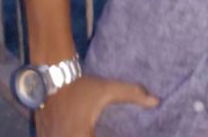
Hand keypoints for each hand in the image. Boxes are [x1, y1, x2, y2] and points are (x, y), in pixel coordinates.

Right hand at [34, 74, 159, 136]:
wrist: (51, 75)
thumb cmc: (80, 85)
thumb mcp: (107, 88)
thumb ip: (132, 94)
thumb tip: (156, 102)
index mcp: (79, 136)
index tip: (112, 133)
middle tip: (99, 130)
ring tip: (87, 130)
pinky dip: (67, 136)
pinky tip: (77, 131)